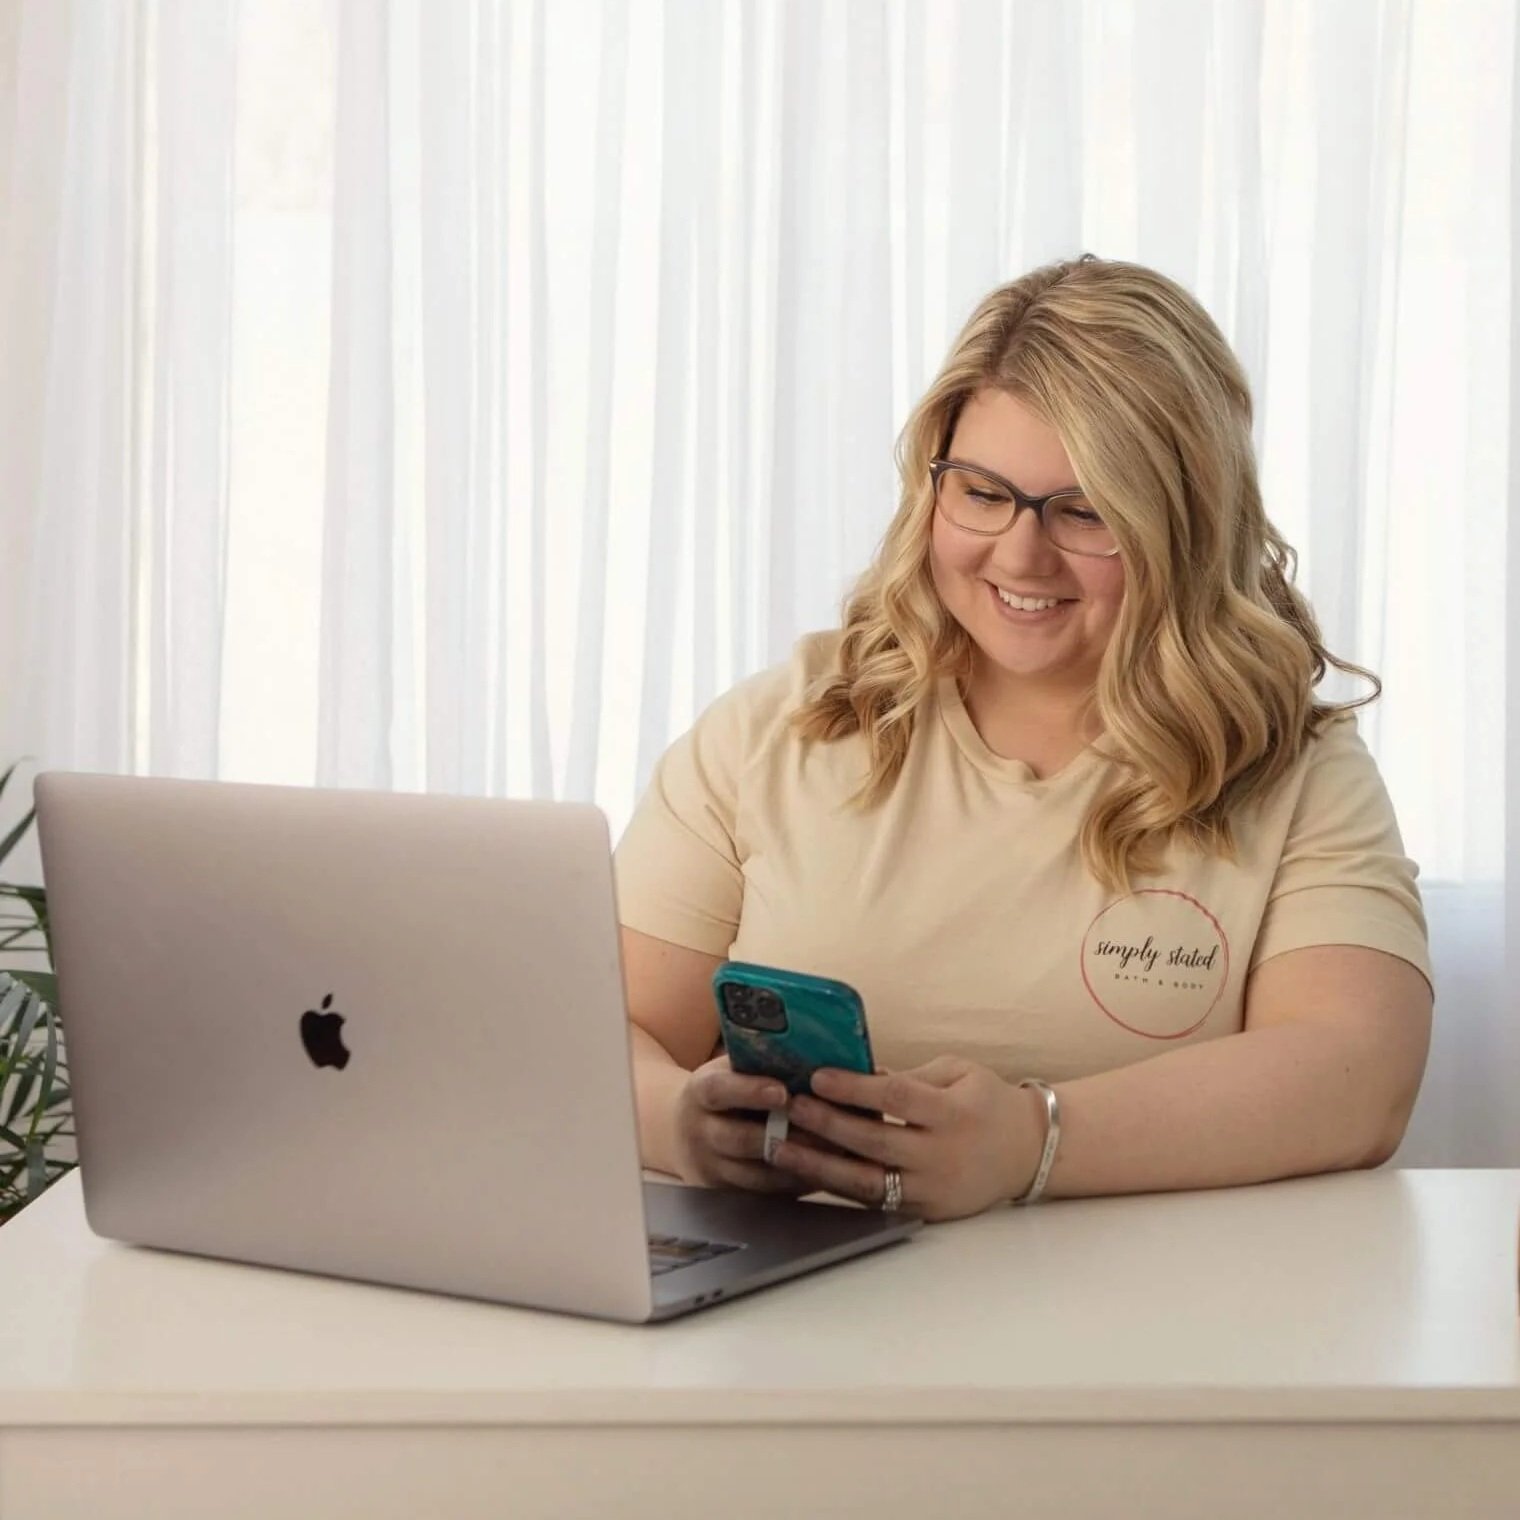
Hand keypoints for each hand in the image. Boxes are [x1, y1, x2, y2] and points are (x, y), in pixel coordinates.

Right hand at [670, 1055, 812, 1194]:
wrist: (683, 1132)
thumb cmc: (725, 1091)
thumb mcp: (729, 1070)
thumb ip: (759, 1062)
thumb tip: (810, 1049)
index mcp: (700, 1093)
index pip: (719, 1091)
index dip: (750, 1092)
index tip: (783, 1091)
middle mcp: (700, 1133)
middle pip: (739, 1139)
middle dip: (782, 1135)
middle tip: (823, 1126)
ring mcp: (712, 1168)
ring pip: (757, 1175)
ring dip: (797, 1164)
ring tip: (835, 1150)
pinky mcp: (726, 1194)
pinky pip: (766, 1195)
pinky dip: (795, 1184)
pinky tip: (823, 1171)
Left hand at [773, 1056, 1043, 1221]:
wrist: (1028, 1152)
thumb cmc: (986, 1102)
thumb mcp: (958, 1072)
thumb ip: (910, 1074)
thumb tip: (858, 1072)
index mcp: (953, 1112)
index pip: (896, 1098)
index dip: (854, 1088)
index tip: (817, 1077)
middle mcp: (942, 1154)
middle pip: (875, 1142)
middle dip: (827, 1125)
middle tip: (789, 1108)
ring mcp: (932, 1189)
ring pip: (867, 1183)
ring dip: (819, 1166)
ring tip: (779, 1149)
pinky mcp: (925, 1211)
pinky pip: (874, 1202)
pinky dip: (839, 1188)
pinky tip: (807, 1173)